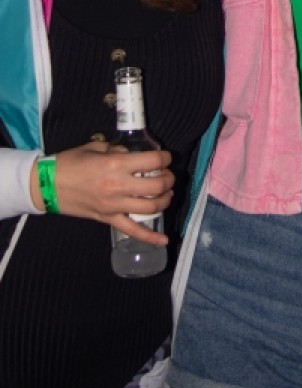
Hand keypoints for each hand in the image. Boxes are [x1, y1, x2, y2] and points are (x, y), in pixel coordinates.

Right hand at [31, 142, 173, 244]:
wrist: (47, 185)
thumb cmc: (70, 162)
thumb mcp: (96, 147)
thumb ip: (118, 150)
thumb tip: (133, 154)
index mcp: (116, 165)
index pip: (152, 162)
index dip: (165, 157)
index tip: (166, 157)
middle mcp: (119, 187)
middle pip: (156, 186)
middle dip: (168, 179)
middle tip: (168, 174)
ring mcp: (114, 206)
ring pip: (150, 208)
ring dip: (165, 200)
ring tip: (167, 193)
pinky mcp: (108, 219)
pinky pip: (132, 231)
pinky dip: (150, 237)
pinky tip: (164, 240)